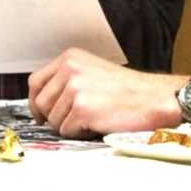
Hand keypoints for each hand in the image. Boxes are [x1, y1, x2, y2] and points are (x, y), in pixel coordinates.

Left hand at [28, 48, 186, 136]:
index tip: (40, 114)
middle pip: (41, 103)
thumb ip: (67, 79)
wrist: (154, 98)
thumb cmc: (128, 89)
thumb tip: (43, 101)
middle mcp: (70, 69)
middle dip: (54, 117)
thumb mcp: (93, 71)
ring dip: (70, 125)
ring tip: (93, 117)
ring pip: (53, 120)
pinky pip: (67, 131)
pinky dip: (80, 133)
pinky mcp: (82, 109)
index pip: (35, 81)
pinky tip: (98, 123)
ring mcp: (75, 88)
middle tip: (74, 120)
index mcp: (71, 58)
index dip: (36, 102)